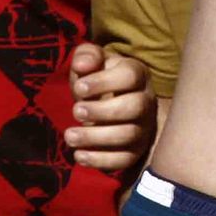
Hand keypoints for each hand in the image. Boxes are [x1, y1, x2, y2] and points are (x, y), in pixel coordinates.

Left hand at [65, 44, 157, 172]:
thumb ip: (87, 55)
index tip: (79, 88)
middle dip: (102, 111)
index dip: (104, 82)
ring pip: (129, 135)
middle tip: (76, 111)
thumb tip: (82, 65)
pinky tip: (79, 155)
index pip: (130, 76)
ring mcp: (143, 127)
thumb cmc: (99, 79)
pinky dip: (101, 160)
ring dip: (96, 137)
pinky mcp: (136, 150)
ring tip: (69, 136)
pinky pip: (124, 159)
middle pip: (135, 107)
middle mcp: (145, 101)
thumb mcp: (92, 61)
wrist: (111, 102)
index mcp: (136, 74)